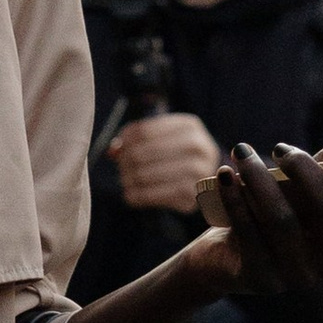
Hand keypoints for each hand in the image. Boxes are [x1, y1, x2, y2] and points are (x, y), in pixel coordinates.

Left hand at [109, 110, 223, 216]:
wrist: (209, 178)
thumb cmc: (179, 153)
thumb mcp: (164, 137)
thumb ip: (137, 138)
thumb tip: (113, 150)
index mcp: (189, 126)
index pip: (144, 131)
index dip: (125, 140)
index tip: (118, 148)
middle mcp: (197, 147)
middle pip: (142, 153)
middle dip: (125, 161)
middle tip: (121, 166)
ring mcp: (197, 172)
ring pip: (144, 175)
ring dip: (128, 179)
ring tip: (125, 179)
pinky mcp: (191, 195)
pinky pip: (151, 196)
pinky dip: (136, 195)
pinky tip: (131, 194)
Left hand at [192, 109, 322, 298]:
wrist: (227, 254)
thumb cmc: (279, 209)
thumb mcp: (310, 182)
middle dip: (303, 170)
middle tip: (278, 148)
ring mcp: (297, 275)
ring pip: (282, 220)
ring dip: (259, 179)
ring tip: (241, 152)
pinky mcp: (261, 279)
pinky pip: (249, 233)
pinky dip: (235, 199)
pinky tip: (225, 175)